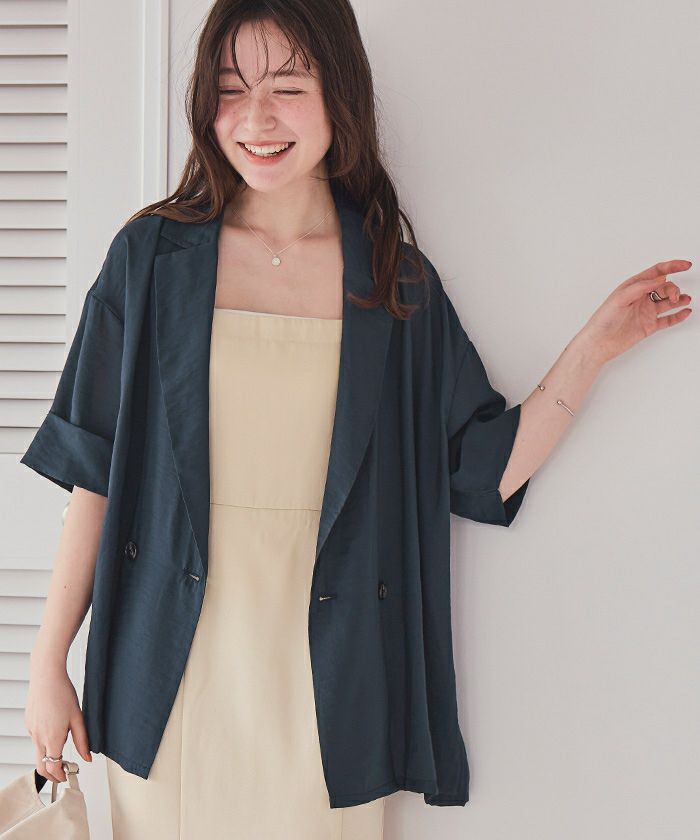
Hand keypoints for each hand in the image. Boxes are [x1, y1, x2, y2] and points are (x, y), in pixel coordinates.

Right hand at [25, 660, 92, 782]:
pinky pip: (36, 737)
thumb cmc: (62, 693)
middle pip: (41, 766)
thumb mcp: (78, 718)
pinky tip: (55, 724)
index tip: (68, 776)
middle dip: (52, 773)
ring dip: (50, 753)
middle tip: (64, 771)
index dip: (61, 776)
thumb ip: (82, 741)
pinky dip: (45, 739)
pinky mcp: (29, 723)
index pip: (53, 768)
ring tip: (64, 739)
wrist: (46, 676)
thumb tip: (86, 758)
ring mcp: (31, 730)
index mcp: (52, 738)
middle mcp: (38, 737)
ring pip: (39, 751)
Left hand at [578, 260, 692, 364]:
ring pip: (668, 302)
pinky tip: (685, 312)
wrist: (599, 343)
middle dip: (672, 289)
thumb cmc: (603, 320)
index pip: (656, 272)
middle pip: (664, 287)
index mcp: (633, 287)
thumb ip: (640, 287)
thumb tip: (659, 278)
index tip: (686, 265)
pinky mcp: (649, 326)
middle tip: (673, 297)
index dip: (672, 266)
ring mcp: (646, 312)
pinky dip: (678, 316)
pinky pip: (667, 319)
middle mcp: (641, 298)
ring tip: (684, 300)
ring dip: (679, 299)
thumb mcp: (620, 298)